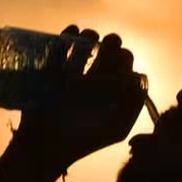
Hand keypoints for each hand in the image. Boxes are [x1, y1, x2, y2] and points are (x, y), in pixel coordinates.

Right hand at [12, 25, 146, 171]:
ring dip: (91, 36)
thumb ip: (133, 103)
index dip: (125, 59)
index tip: (119, 66)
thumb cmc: (82, 141)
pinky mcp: (52, 69)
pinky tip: (73, 34)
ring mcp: (73, 71)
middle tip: (107, 48)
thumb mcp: (116, 128)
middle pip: (109, 50)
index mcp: (112, 90)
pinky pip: (61, 45)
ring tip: (89, 40)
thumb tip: (137, 75)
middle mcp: (95, 78)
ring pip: (87, 42)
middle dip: (111, 44)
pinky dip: (68, 35)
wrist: (44, 148)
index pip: (125, 64)